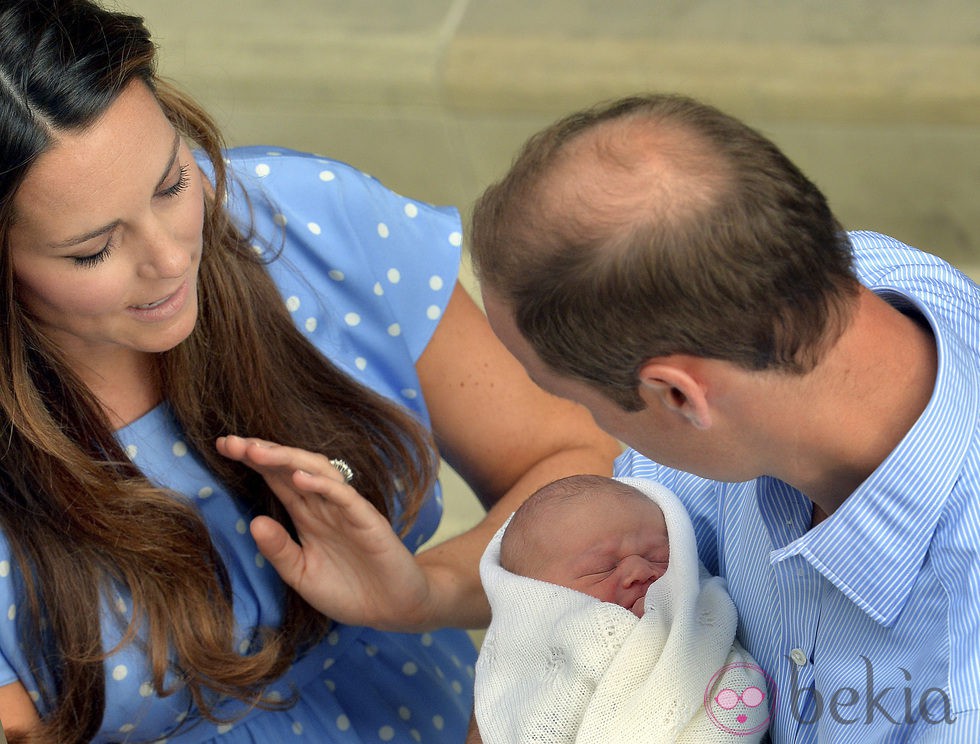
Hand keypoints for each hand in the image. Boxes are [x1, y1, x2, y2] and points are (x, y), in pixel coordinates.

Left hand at [215, 435, 432, 630]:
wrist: (393, 609)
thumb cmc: (348, 591)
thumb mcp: (302, 575)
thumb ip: (279, 551)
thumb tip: (252, 522)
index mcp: (306, 515)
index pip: (276, 479)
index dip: (252, 461)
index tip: (222, 447)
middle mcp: (324, 505)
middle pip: (291, 468)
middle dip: (262, 452)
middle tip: (230, 442)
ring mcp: (346, 510)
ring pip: (317, 472)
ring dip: (287, 459)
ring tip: (257, 452)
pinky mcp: (367, 520)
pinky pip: (344, 496)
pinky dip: (322, 484)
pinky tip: (299, 478)